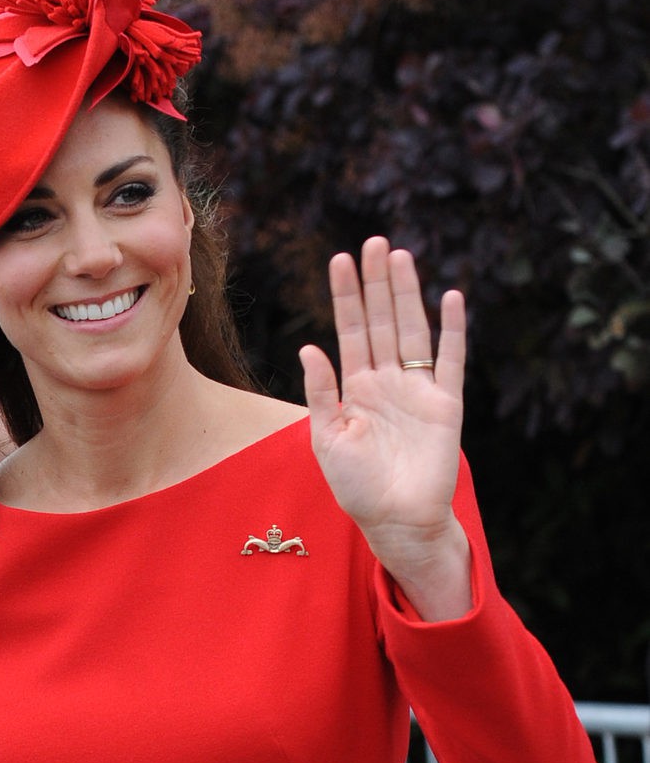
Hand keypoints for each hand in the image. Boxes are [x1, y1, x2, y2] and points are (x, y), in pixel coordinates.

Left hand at [299, 237, 471, 618]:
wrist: (396, 521)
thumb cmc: (356, 487)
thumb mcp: (326, 438)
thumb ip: (320, 392)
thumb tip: (309, 347)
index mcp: (356, 387)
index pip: (349, 330)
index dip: (345, 295)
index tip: (339, 258)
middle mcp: (387, 381)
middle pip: (382, 320)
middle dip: (377, 282)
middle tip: (374, 241)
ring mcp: (417, 389)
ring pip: (413, 330)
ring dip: (408, 294)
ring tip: (401, 257)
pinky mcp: (446, 404)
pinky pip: (451, 360)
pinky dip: (453, 330)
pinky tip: (452, 298)